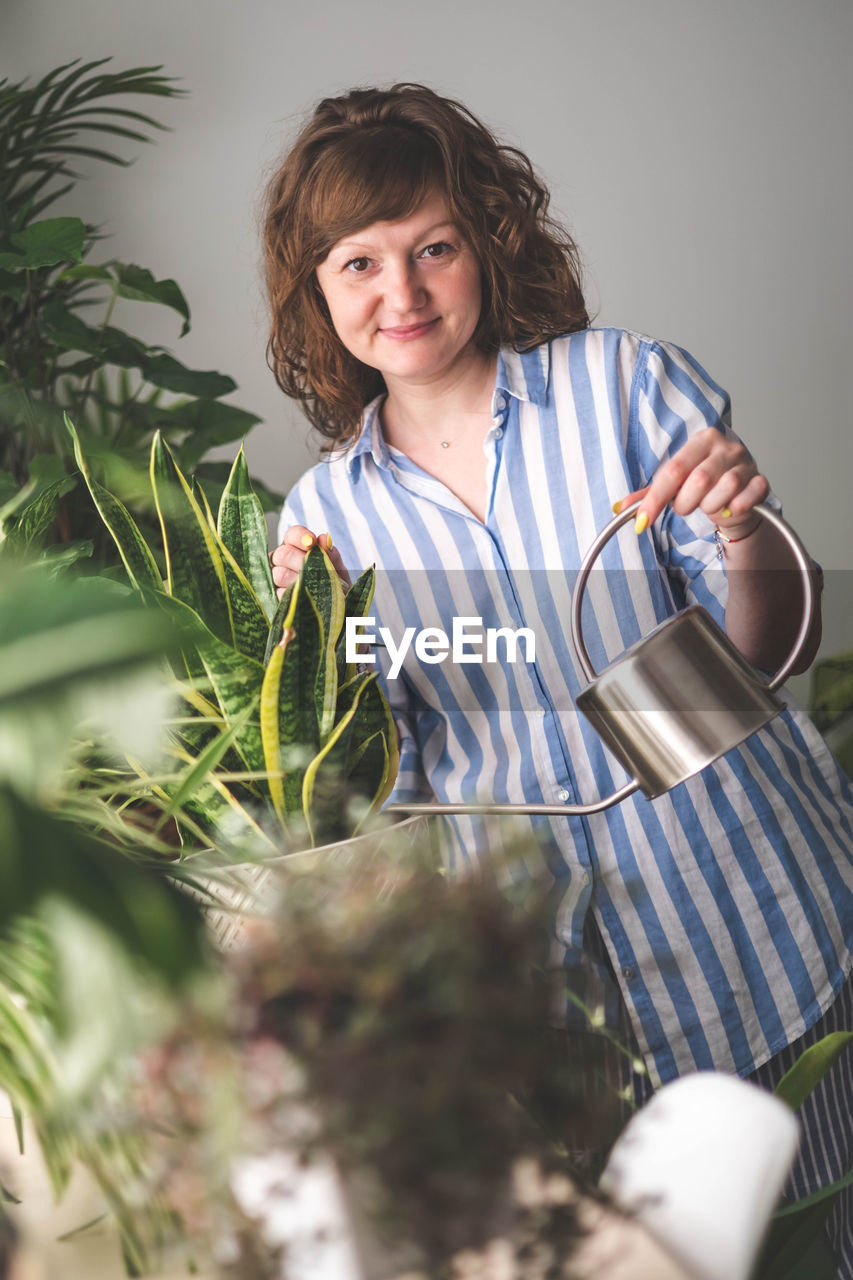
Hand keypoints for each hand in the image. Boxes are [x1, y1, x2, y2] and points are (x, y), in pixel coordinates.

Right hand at [269, 527, 350, 596]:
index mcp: (296, 547)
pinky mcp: (274, 597)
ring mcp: (275, 578)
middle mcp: (281, 560)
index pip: (292, 534)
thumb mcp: (337, 568)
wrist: (337, 607)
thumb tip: (324, 539)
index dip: (301, 536)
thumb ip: (331, 554)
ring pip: (280, 574)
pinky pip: (280, 594)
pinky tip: (307, 597)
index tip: (312, 543)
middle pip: (283, 554)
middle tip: (316, 570)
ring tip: (316, 587)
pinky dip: (296, 595)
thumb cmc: (335, 583)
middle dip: (301, 560)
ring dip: (300, 580)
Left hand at [614, 428, 768, 535]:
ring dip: (709, 507)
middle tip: (685, 507)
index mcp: (703, 439)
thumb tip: (619, 507)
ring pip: (724, 491)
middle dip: (685, 503)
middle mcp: (727, 446)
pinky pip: (744, 500)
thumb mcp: (675, 486)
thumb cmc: (704, 488)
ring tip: (708, 505)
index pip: (674, 469)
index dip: (656, 499)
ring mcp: (747, 463)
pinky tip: (728, 509)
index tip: (642, 522)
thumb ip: (649, 495)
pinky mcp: (761, 482)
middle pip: (699, 480)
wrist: (736, 498)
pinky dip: (732, 511)